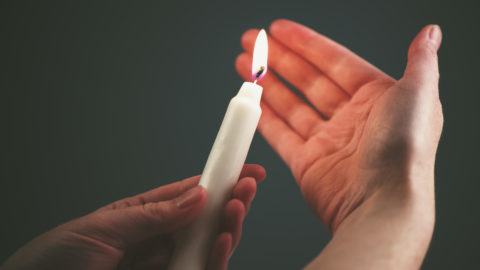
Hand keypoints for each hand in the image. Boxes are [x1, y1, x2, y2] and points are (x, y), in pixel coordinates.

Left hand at [1, 164, 265, 269]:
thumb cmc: (56, 260)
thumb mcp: (102, 228)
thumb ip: (153, 215)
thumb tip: (196, 196)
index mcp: (145, 217)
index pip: (190, 194)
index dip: (218, 179)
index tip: (243, 166)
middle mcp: (161, 241)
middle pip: (207, 220)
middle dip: (231, 201)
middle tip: (247, 185)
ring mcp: (168, 265)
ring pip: (209, 247)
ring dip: (228, 226)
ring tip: (236, 206)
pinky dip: (215, 258)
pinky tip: (221, 240)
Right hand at [236, 20, 441, 231]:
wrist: (382, 203)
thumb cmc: (404, 151)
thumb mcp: (419, 96)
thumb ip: (420, 62)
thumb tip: (431, 32)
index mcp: (376, 98)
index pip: (334, 62)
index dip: (305, 44)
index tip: (279, 30)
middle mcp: (351, 118)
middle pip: (307, 80)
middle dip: (279, 59)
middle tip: (253, 42)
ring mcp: (327, 141)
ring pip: (291, 105)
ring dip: (267, 84)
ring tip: (246, 64)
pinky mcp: (307, 162)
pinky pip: (281, 134)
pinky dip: (264, 118)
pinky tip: (250, 100)